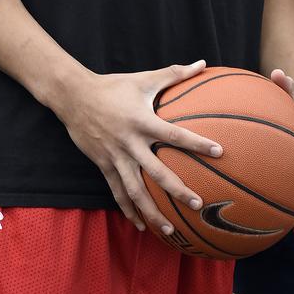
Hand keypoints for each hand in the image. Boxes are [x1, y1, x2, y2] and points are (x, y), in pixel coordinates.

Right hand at [54, 60, 222, 235]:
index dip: (197, 143)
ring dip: (152, 211)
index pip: (174, 135)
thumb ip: (175, 73)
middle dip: (177, 190)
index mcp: (142, 121)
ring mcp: (115, 157)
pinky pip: (117, 192)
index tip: (219, 152)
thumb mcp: (144, 79)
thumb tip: (202, 63)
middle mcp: (130, 143)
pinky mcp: (104, 166)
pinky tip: (141, 226)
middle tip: (197, 204)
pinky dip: (129, 210)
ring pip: (135, 191)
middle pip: (156, 171)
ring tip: (170, 230)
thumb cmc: (114, 86)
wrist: (74, 97)